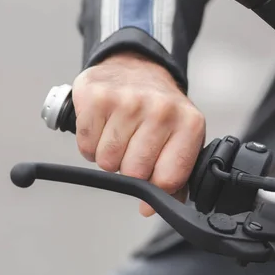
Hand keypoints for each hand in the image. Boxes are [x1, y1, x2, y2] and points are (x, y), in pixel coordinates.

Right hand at [72, 51, 205, 216]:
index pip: (167, 179)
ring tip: (117, 134)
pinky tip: (101, 126)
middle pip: (133, 172)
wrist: (137, 66)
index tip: (149, 182)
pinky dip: (89, 143)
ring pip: (106, 161)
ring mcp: (127, 101)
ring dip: (107, 155)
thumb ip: (173, 178)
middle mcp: (160, 109)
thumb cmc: (159, 109)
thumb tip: (148, 208)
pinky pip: (86, 145)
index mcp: (189, 124)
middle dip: (127, 168)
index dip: (153, 188)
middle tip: (131, 148)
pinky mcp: (97, 96)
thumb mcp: (181, 138)